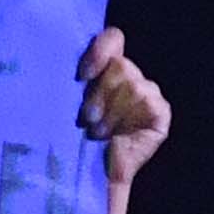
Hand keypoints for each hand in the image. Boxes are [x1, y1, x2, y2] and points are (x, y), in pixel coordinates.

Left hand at [79, 28, 173, 184]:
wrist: (89, 175)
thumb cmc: (72, 139)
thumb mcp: (65, 106)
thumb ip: (69, 81)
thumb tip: (53, 53)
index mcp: (106, 68)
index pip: (113, 38)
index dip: (100, 50)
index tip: (82, 76)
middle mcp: (130, 76)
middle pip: (120, 64)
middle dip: (99, 94)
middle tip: (86, 119)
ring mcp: (148, 93)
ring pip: (132, 84)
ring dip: (110, 113)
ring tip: (97, 132)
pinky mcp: (160, 111)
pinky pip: (147, 102)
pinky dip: (126, 120)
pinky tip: (115, 136)